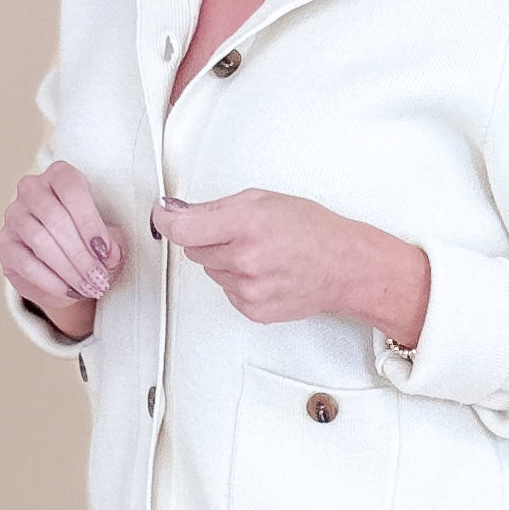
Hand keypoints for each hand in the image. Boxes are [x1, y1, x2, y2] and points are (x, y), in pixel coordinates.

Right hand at [0, 160, 127, 338]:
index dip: (90, 223)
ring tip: (88, 287)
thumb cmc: (86, 238)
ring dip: (68, 270)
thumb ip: (112, 240)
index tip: (105, 253)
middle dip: (81, 254)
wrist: (62, 262)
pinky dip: (50, 280)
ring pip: (40, 241)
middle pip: (55, 218)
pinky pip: (25, 263)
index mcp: (60, 175)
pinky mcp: (3, 243)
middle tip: (99, 279)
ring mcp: (14, 215)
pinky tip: (68, 291)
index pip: (72, 190)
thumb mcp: (105, 235)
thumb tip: (112, 253)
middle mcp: (32, 189)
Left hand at [150, 188, 429, 343]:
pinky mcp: (251, 310)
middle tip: (238, 232)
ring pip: (210, 271)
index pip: (182, 228)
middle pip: (193, 249)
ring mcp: (247, 289)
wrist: (344, 266)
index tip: (164, 214)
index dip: (167, 219)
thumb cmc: (313, 230)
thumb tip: (178, 211)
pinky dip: (238, 281)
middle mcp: (244, 258)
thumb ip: (216, 206)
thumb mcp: (264, 199)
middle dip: (208, 238)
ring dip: (225, 260)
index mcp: (245, 223)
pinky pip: (226, 290)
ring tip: (259, 253)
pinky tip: (264, 272)